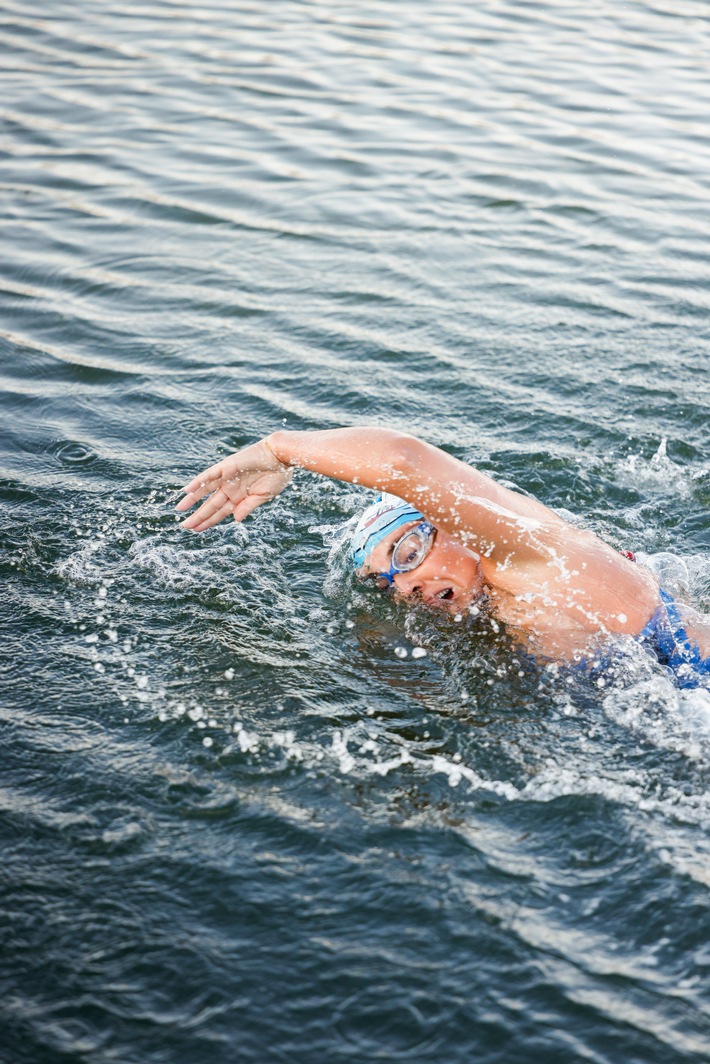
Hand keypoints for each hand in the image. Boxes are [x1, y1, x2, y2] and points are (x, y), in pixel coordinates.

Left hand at [176, 438, 292, 530]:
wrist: (280, 457)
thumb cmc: (276, 476)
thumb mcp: (263, 497)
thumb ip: (248, 507)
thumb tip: (235, 520)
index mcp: (240, 498)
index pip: (220, 512)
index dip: (209, 521)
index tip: (197, 530)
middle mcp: (230, 488)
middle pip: (210, 505)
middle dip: (198, 516)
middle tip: (185, 526)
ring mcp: (227, 478)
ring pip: (205, 490)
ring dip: (192, 500)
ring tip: (179, 509)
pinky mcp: (226, 467)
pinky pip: (208, 475)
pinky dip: (198, 482)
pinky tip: (187, 490)